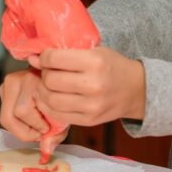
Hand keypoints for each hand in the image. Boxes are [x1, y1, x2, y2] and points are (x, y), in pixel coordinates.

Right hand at [0, 69, 68, 153]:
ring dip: (21, 128)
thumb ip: (57, 133)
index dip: (37, 126)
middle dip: (25, 131)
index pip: (24, 112)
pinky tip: (30, 120)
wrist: (60, 76)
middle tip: (39, 133)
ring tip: (35, 127)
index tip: (47, 128)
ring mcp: (10, 81)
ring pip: (6, 116)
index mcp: (36, 80)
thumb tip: (46, 150)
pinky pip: (5, 113)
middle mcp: (19, 78)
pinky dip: (17, 122)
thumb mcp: (64, 113)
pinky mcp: (5, 86)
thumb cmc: (62, 95)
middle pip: (11, 116)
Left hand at [27, 46, 145, 126]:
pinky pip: (58, 115)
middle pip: (50, 80)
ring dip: (43, 92)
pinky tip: (50, 99)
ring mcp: (91, 105)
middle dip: (43, 74)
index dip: (44, 57)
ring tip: (47, 86)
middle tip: (47, 72)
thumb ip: (67, 54)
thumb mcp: (96, 52)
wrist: (136, 90)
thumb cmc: (113, 66)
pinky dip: (48, 107)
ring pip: (51, 100)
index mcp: (94, 62)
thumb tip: (34, 59)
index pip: (54, 59)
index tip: (44, 58)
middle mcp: (92, 85)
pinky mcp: (89, 120)